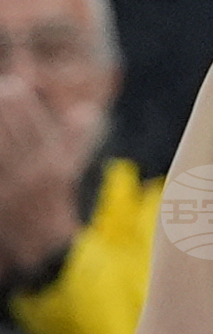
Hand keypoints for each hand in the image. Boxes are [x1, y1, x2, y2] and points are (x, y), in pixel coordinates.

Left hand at [0, 78, 86, 276]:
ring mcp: (13, 190)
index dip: (23, 106)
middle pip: (14, 136)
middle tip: (1, 87)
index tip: (14, 85)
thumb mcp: (69, 169)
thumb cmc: (54, 200)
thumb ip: (75, 140)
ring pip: (2, 151)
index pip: (37, 126)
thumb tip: (84, 112)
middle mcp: (33, 176)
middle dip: (5, 111)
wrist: (44, 248)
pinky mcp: (0, 200)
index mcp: (54, 165)